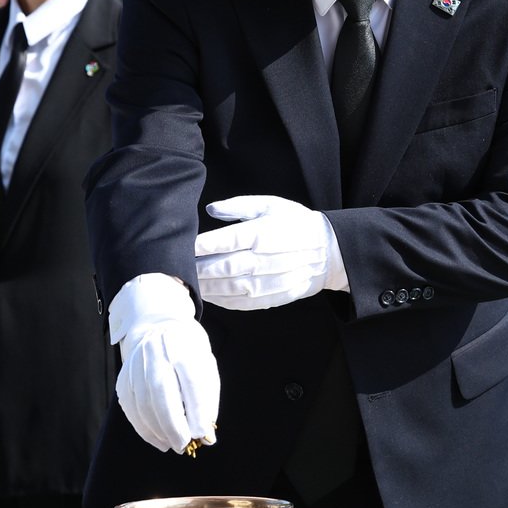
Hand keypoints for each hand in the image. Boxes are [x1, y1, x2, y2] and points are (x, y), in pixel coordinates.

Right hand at [110, 274, 219, 454]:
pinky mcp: (123, 376)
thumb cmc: (188, 351)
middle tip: (184, 445)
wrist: (157, 327)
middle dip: (173, 424)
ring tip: (173, 444)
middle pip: (162, 391)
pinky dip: (144, 428)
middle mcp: (156, 352)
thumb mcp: (205, 365)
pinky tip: (158, 439)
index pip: (191, 380)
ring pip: (142, 402)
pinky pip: (130, 407)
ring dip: (158, 430)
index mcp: (183, 346)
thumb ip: (207, 399)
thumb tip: (206, 436)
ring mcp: (136, 363)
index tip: (202, 433)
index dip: (196, 410)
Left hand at [194, 196, 343, 310]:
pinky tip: (208, 295)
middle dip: (199, 268)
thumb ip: (239, 206)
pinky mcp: (273, 297)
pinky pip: (242, 302)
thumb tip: (211, 209)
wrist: (328, 252)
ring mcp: (271, 281)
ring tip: (188, 283)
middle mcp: (267, 259)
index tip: (185, 246)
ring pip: (230, 287)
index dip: (203, 245)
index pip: (227, 240)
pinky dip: (222, 300)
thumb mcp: (271, 205)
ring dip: (206, 286)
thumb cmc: (296, 224)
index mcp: (265, 233)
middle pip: (225, 266)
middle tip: (179, 267)